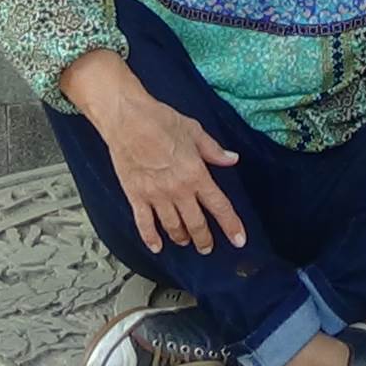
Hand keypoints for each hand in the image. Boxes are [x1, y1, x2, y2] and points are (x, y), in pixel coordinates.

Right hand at [100, 95, 246, 254]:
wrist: (126, 118)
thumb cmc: (159, 119)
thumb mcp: (194, 130)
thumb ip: (213, 150)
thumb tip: (232, 159)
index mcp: (196, 173)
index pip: (219, 206)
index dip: (231, 226)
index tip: (239, 240)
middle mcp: (178, 189)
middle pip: (196, 223)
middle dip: (204, 239)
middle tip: (207, 247)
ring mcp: (156, 195)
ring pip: (173, 227)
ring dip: (182, 238)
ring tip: (186, 242)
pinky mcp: (135, 195)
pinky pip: (144, 223)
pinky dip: (150, 238)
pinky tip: (156, 247)